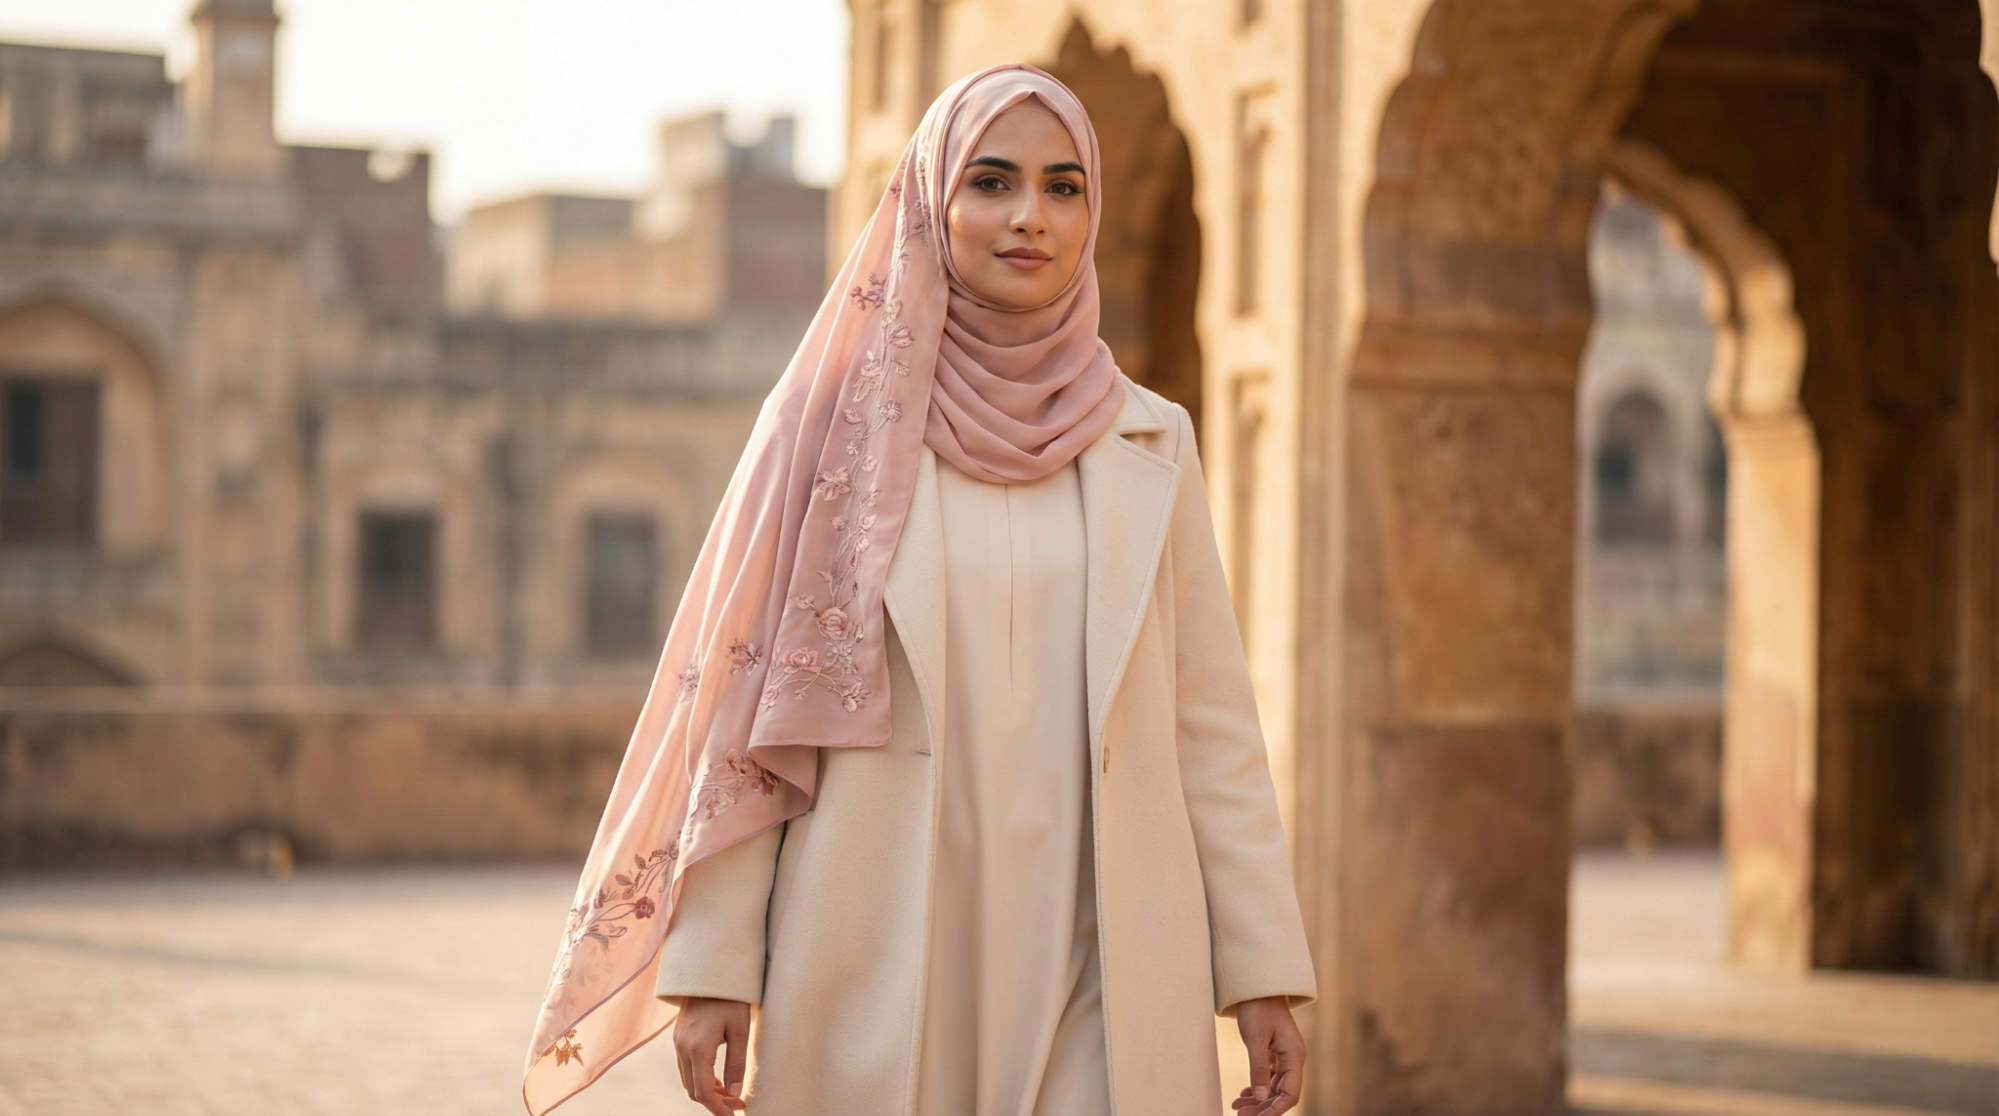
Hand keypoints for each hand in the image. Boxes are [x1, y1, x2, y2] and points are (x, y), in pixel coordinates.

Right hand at [672, 997, 751, 1114]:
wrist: (709, 971)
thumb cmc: (730, 998)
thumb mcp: (741, 1029)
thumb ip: (737, 1063)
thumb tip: (734, 1094)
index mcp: (698, 1048)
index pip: (703, 1092)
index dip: (718, 1109)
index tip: (734, 1115)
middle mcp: (682, 1048)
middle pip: (693, 1090)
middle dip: (714, 1102)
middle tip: (738, 1103)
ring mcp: (677, 1043)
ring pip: (688, 1080)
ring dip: (707, 1091)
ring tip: (730, 1093)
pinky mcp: (678, 1038)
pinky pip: (686, 1068)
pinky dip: (700, 1079)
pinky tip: (718, 1078)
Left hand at [1231, 996, 1304, 1115]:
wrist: (1257, 986)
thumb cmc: (1258, 1008)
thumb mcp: (1255, 1038)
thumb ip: (1258, 1068)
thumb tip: (1260, 1097)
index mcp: (1294, 1057)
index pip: (1291, 1094)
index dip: (1275, 1110)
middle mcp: (1293, 1059)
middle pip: (1282, 1094)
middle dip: (1263, 1108)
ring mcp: (1285, 1057)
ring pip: (1274, 1087)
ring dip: (1258, 1100)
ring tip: (1237, 1108)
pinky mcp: (1275, 1053)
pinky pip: (1269, 1078)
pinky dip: (1257, 1088)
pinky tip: (1243, 1096)